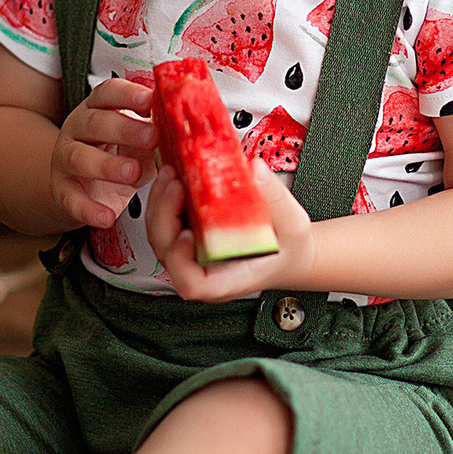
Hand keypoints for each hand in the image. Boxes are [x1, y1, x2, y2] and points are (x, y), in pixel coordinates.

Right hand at [49, 77, 157, 229]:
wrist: (83, 189)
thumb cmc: (118, 157)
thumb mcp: (139, 144)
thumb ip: (156, 136)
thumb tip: (189, 135)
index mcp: (98, 109)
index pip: (108, 93)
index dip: (128, 94)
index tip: (150, 100)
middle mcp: (77, 129)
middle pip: (95, 122)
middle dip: (125, 128)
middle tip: (153, 137)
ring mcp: (64, 158)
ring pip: (79, 157)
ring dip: (106, 165)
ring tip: (133, 172)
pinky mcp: (61, 189)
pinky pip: (71, 198)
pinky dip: (88, 208)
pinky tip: (107, 217)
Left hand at [147, 157, 316, 303]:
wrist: (288, 251)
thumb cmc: (288, 248)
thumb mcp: (292, 224)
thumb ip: (275, 198)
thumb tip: (255, 170)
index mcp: (226, 279)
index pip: (192, 284)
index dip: (180, 261)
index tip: (187, 233)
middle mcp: (203, 270)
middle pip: (166, 253)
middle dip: (164, 216)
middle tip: (176, 186)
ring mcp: (192, 255)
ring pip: (160, 236)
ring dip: (160, 204)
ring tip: (172, 175)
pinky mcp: (189, 236)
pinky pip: (167, 222)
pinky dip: (166, 199)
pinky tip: (175, 176)